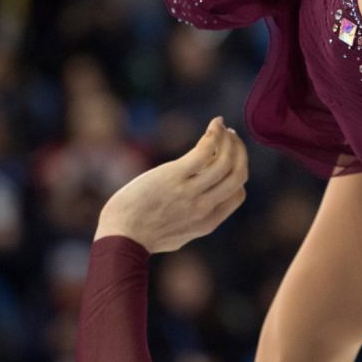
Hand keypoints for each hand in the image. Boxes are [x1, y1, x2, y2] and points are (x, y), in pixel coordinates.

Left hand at [95, 118, 247, 252]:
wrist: (120, 237)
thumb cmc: (141, 235)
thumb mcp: (178, 234)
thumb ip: (193, 219)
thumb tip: (199, 204)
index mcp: (208, 222)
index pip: (238, 193)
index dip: (237, 173)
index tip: (229, 158)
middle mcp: (205, 207)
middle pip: (238, 175)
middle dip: (240, 153)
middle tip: (232, 138)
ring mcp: (191, 192)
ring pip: (226, 161)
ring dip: (229, 140)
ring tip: (222, 128)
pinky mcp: (175, 176)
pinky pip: (205, 150)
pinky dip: (215, 134)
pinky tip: (216, 124)